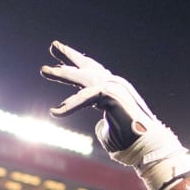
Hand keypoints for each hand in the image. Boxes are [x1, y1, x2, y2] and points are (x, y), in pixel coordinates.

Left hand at [41, 41, 189, 189]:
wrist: (146, 144)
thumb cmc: (129, 140)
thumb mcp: (109, 131)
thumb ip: (102, 125)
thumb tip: (98, 127)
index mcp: (112, 89)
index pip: (92, 71)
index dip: (76, 62)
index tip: (60, 55)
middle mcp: (114, 84)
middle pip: (87, 66)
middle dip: (69, 56)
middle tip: (53, 45)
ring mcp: (114, 87)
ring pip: (83, 78)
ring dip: (62, 74)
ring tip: (44, 70)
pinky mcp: (111, 95)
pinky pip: (85, 98)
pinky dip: (69, 106)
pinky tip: (55, 112)